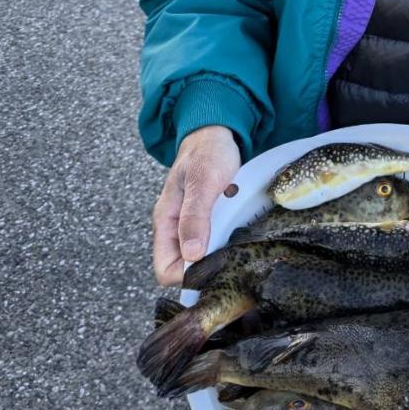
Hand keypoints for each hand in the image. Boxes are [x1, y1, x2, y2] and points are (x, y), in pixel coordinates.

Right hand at [152, 125, 240, 285]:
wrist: (218, 134)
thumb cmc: (207, 152)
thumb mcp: (203, 180)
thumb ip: (195, 216)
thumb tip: (192, 255)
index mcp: (166, 221)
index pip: (166, 269)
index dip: (187, 275)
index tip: (214, 265)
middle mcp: (177, 229)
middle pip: (187, 268)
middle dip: (210, 266)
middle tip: (233, 249)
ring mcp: (195, 227)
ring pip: (206, 257)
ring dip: (223, 251)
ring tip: (239, 233)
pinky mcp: (212, 223)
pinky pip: (219, 243)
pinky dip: (231, 240)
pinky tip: (242, 227)